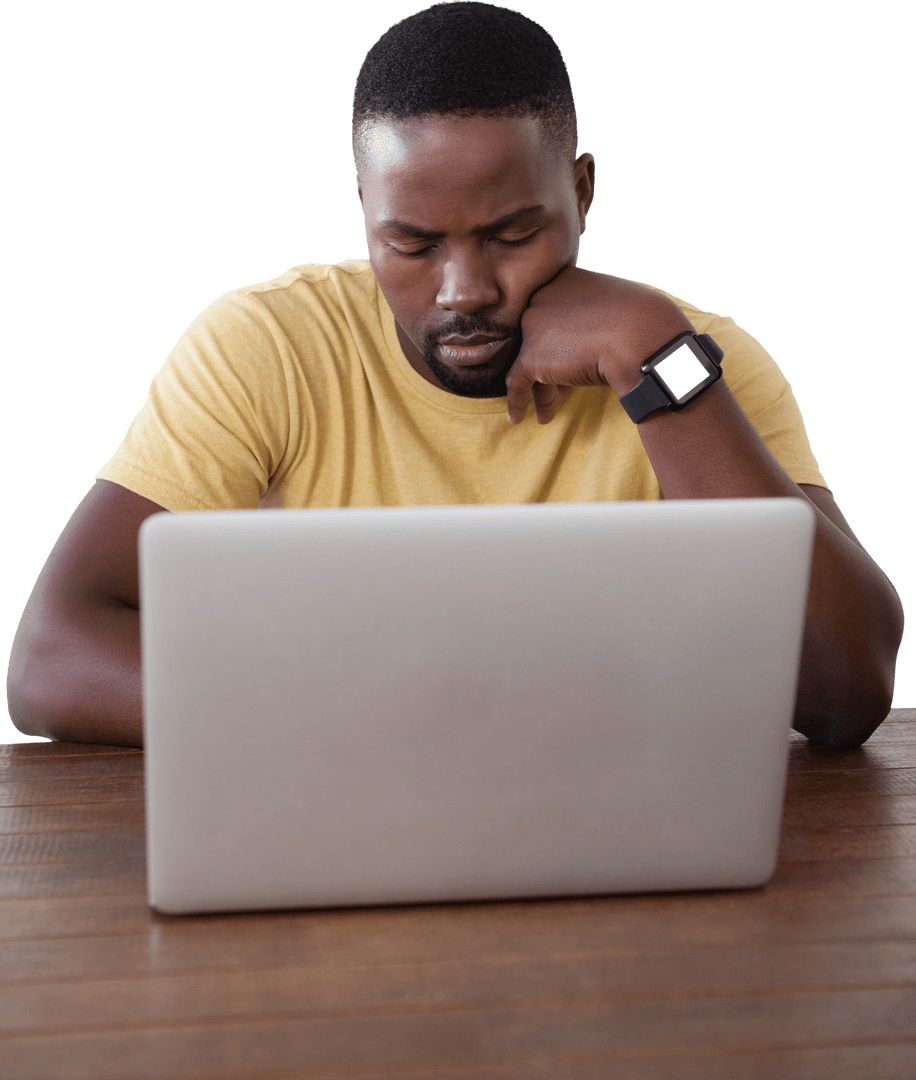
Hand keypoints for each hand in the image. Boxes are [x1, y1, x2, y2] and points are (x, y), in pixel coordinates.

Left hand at [505, 265, 694, 423]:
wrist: (640, 337)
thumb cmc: (640, 324)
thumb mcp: (613, 307)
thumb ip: (593, 316)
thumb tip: (586, 346)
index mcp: (563, 279)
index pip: (551, 313)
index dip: (559, 340)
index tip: (568, 359)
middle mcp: (540, 297)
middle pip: (538, 338)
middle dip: (550, 366)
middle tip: (560, 389)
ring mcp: (532, 326)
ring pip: (529, 362)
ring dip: (539, 390)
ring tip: (545, 413)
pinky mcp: (531, 356)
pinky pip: (517, 383)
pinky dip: (517, 401)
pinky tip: (517, 418)